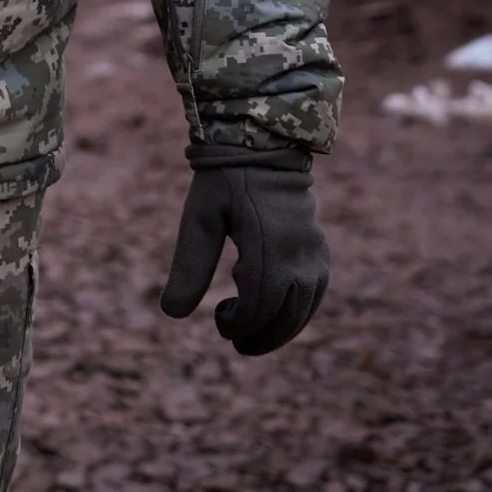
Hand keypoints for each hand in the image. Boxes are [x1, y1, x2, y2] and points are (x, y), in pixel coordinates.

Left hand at [161, 154, 328, 355]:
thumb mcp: (199, 219)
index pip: (259, 305)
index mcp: (268, 246)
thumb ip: (189, 265)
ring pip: (305, 309)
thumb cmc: (222, 183)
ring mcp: (314, 252)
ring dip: (281, 330)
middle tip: (236, 343)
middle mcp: (299, 254)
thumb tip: (171, 313)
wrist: (261, 147)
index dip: (239, 325)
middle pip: (286, 315)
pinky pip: (316, 293)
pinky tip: (275, 314)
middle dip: (262, 336)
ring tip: (252, 335)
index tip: (218, 322)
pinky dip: (298, 312)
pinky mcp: (320, 249)